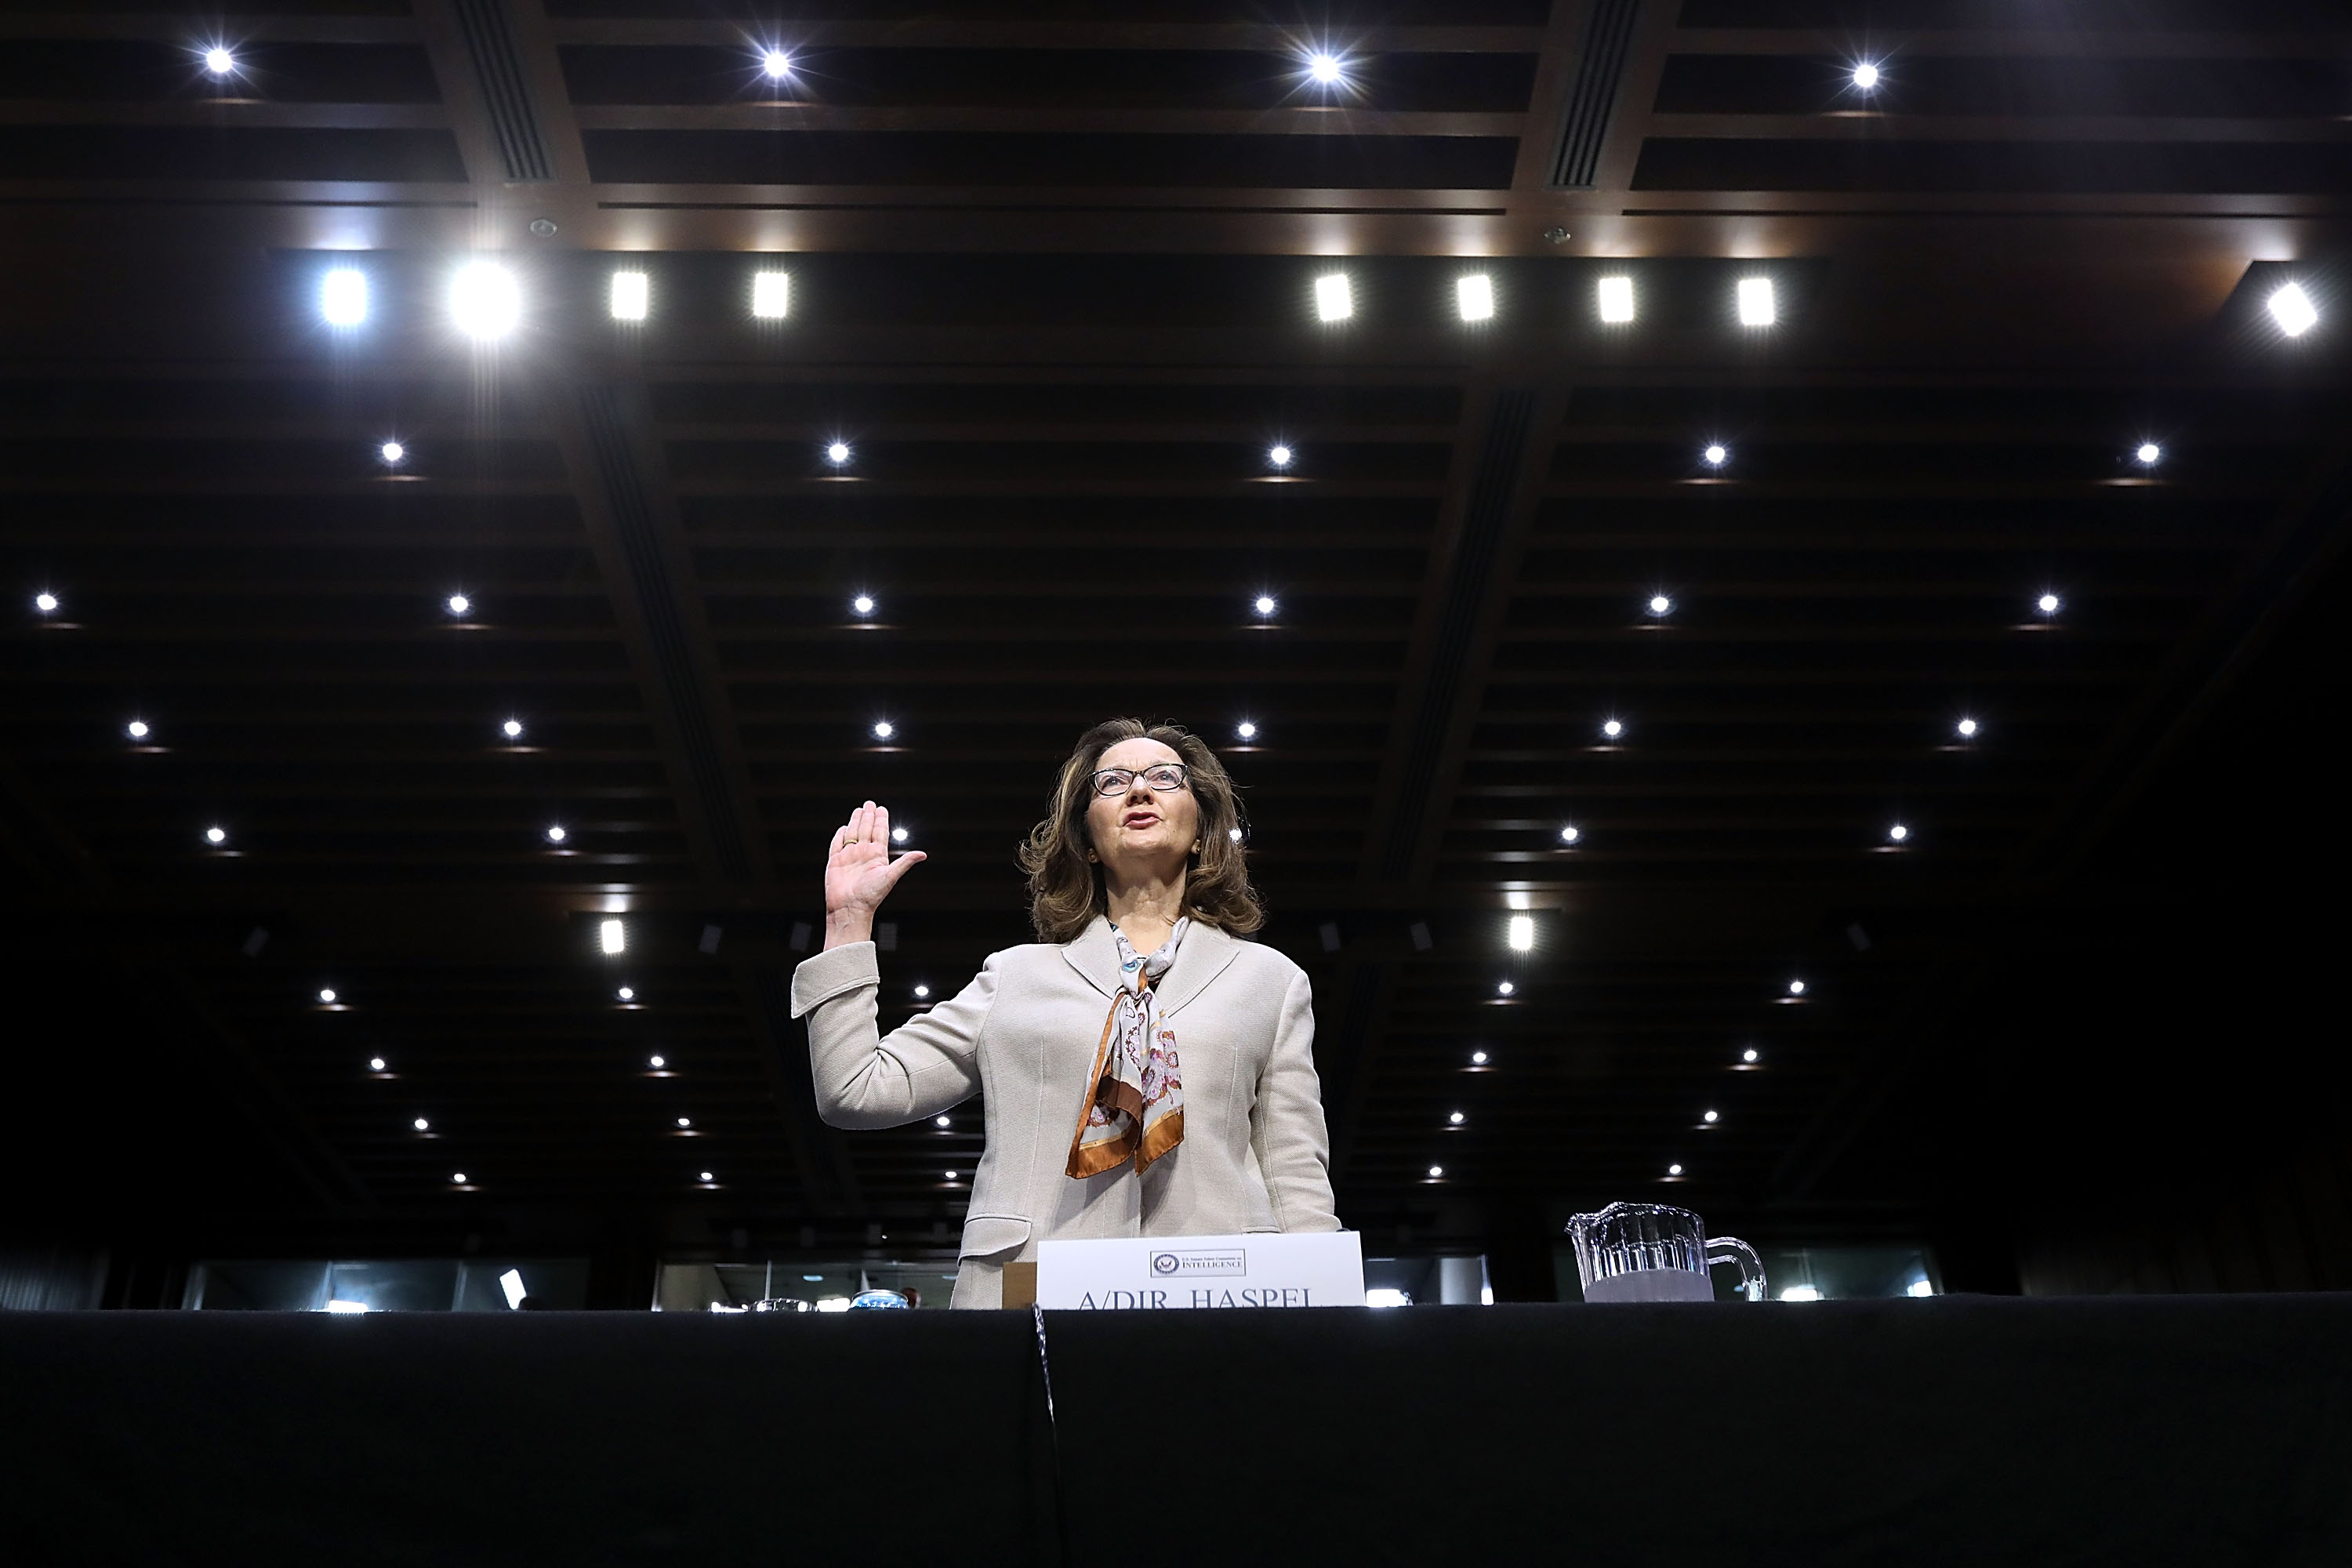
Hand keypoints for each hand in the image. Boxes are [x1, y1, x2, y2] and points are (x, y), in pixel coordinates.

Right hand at [823, 800, 925, 948]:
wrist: (849, 908)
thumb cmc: (870, 896)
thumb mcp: (890, 876)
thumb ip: (904, 862)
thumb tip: (923, 854)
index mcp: (877, 856)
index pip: (880, 833)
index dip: (881, 821)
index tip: (882, 809)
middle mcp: (864, 855)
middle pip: (866, 830)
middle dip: (868, 816)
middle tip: (870, 803)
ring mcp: (849, 857)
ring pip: (853, 834)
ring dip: (856, 821)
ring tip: (859, 810)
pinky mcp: (835, 862)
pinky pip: (837, 844)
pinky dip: (840, 835)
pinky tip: (844, 827)